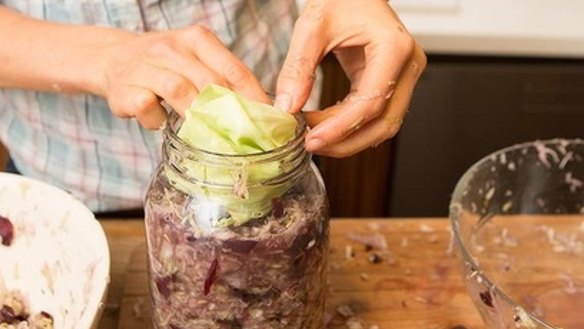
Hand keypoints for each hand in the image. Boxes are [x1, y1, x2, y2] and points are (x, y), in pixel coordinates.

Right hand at [97, 25, 268, 128]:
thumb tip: (259, 111)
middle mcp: (171, 49)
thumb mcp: (196, 59)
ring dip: (197, 116)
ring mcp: (146, 67)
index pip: (234, 69)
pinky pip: (148, 108)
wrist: (113, 58)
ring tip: (208, 134)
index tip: (269, 119)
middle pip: (210, 82)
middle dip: (231, 112)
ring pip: (180, 91)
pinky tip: (163, 124)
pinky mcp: (125, 89)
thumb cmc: (165, 65)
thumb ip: (223, 78)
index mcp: (197, 39)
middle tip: (245, 136)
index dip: (254, 97)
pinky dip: (158, 121)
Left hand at [275, 0, 425, 156]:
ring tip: (315, 138)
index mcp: (394, 48)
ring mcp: (404, 76)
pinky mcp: (393, 83)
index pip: (371, 101)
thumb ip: (298, 68)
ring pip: (383, 125)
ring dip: (349, 139)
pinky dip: (350, 126)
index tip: (313, 138)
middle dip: (347, 141)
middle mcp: (407, 66)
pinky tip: (324, 126)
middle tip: (312, 145)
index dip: (340, 127)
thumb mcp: (312, 27)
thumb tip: (287, 107)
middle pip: (384, 123)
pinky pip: (376, 115)